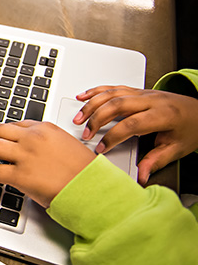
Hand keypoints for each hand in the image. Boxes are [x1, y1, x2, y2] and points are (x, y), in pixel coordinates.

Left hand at [0, 121, 95, 206]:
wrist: (92, 187)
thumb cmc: (85, 171)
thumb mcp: (67, 145)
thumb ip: (48, 142)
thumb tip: (34, 149)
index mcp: (44, 129)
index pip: (14, 124)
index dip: (1, 132)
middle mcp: (32, 138)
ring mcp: (24, 156)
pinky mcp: (20, 175)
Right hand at [74, 85, 197, 183]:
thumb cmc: (190, 129)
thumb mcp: (177, 149)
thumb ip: (155, 161)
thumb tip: (141, 176)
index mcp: (164, 115)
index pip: (131, 124)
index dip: (113, 137)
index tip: (100, 149)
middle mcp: (152, 100)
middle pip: (117, 104)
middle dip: (97, 119)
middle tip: (85, 134)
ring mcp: (143, 93)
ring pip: (112, 94)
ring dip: (92, 105)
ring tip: (79, 118)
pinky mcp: (137, 91)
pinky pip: (114, 87)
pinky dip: (96, 91)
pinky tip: (84, 96)